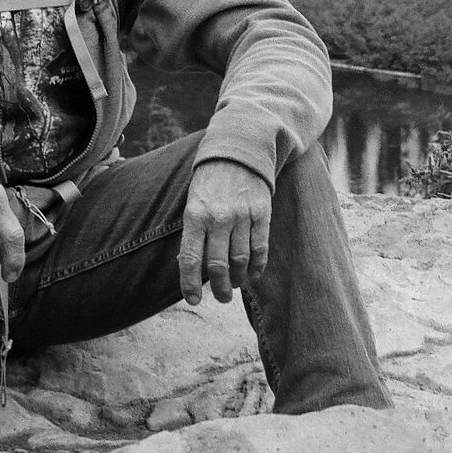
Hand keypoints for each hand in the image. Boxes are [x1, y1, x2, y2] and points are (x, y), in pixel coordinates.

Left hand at [179, 161, 272, 306]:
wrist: (237, 152)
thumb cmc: (210, 184)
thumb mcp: (193, 204)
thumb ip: (193, 234)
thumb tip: (189, 268)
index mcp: (195, 215)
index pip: (190, 259)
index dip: (190, 284)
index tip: (193, 300)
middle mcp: (218, 216)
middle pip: (218, 265)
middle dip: (220, 288)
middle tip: (221, 297)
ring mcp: (242, 214)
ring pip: (241, 260)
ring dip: (239, 279)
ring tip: (236, 285)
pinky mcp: (261, 211)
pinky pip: (260, 247)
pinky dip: (258, 266)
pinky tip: (254, 273)